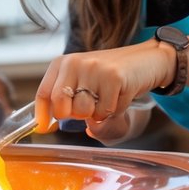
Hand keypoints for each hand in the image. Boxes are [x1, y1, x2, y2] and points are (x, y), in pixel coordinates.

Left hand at [33, 40, 172, 135]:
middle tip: (89, 107)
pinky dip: (114, 111)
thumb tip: (46, 125)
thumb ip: (66, 100)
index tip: (44, 129)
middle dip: (74, 116)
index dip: (42, 116)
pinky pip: (106, 112)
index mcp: (63, 63)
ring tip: (107, 97)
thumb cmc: (110, 75)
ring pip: (85, 112)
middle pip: (61, 107)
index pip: (44, 93)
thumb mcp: (84, 80)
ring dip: (97, 114)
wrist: (145, 60)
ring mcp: (94, 68)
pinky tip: (119, 95)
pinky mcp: (113, 77)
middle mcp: (74, 63)